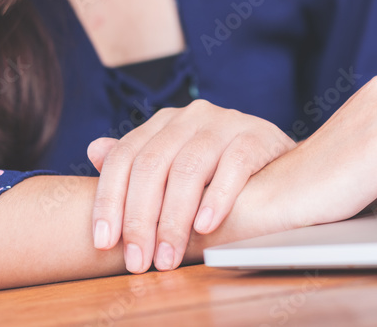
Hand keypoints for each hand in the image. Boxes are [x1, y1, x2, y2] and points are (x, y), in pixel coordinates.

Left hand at [86, 100, 295, 272]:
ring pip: (189, 168)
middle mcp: (191, 116)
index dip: (109, 200)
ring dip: (175, 219)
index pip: (124, 157)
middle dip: (141, 219)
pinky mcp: (258, 136)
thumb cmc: (221, 170)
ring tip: (169, 255)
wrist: (283, 164)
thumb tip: (93, 151)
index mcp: (164, 122)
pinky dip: (217, 198)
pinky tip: (206, 227)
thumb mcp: (176, 165)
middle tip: (139, 260)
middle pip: (153, 165)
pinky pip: (234, 166)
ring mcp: (226, 122)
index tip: (104, 243)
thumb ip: (138, 162)